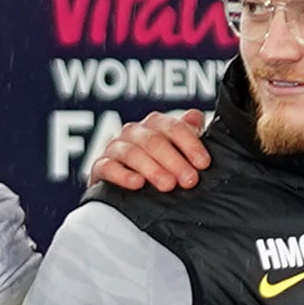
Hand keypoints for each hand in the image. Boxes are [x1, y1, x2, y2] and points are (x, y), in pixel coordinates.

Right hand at [86, 110, 211, 193]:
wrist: (125, 188)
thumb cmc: (158, 166)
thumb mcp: (178, 150)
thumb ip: (188, 133)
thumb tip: (196, 117)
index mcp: (155, 125)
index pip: (173, 127)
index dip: (190, 144)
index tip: (203, 163)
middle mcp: (134, 132)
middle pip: (154, 141)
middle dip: (174, 161)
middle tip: (189, 180)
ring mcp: (115, 148)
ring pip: (132, 153)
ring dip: (152, 169)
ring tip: (168, 185)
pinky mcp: (100, 167)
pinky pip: (109, 167)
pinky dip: (123, 175)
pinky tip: (137, 183)